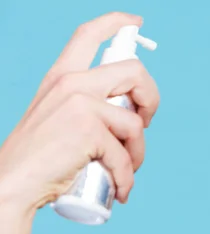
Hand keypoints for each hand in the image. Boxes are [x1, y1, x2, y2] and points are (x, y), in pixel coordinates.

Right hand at [0, 12, 159, 212]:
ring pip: (136, 122)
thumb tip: (131, 116)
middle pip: (135, 72)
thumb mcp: (59, 119)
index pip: (89, 35)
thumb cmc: (41, 159)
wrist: (14, 184)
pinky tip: (121, 190)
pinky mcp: (88, 130)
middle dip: (152, 99)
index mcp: (62, 76)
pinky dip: (128, 176)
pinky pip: (126, 155)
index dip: (116, 23)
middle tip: (146, 123)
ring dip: (139, 153)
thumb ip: (88, 108)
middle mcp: (71, 82)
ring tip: (128, 170)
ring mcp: (80, 104)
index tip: (136, 22)